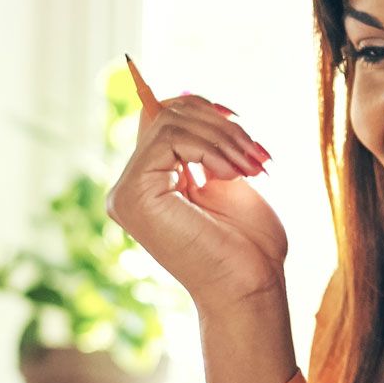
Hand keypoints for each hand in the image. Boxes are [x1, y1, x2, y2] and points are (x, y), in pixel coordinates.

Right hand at [103, 87, 289, 313]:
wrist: (251, 287)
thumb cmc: (248, 245)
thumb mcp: (227, 178)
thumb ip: (203, 143)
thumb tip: (184, 95)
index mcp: (150, 183)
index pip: (160, 118)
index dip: (200, 108)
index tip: (240, 124)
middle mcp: (130, 187)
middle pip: (165, 114)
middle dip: (220, 124)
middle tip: (257, 155)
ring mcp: (127, 192)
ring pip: (169, 121)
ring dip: (223, 137)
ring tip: (252, 166)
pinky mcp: (133, 195)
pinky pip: (168, 139)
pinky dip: (209, 148)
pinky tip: (230, 175)